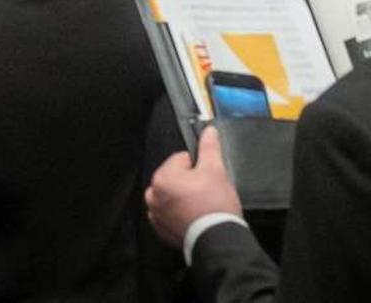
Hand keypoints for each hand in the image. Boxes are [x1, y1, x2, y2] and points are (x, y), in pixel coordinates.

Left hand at [145, 126, 241, 247]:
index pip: (180, 160)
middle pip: (175, 178)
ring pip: (172, 196)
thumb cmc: (215, 206)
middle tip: (207, 192)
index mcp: (162, 178)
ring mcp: (156, 214)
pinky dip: (180, 213)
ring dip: (184, 197)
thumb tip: (208, 131)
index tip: (208, 176)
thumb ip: (209, 148)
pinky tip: (195, 216)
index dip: (198, 166)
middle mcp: (153, 195)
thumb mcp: (216, 170)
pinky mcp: (162, 230)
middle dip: (190, 182)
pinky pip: (170, 214)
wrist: (217, 238)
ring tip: (202, 205)